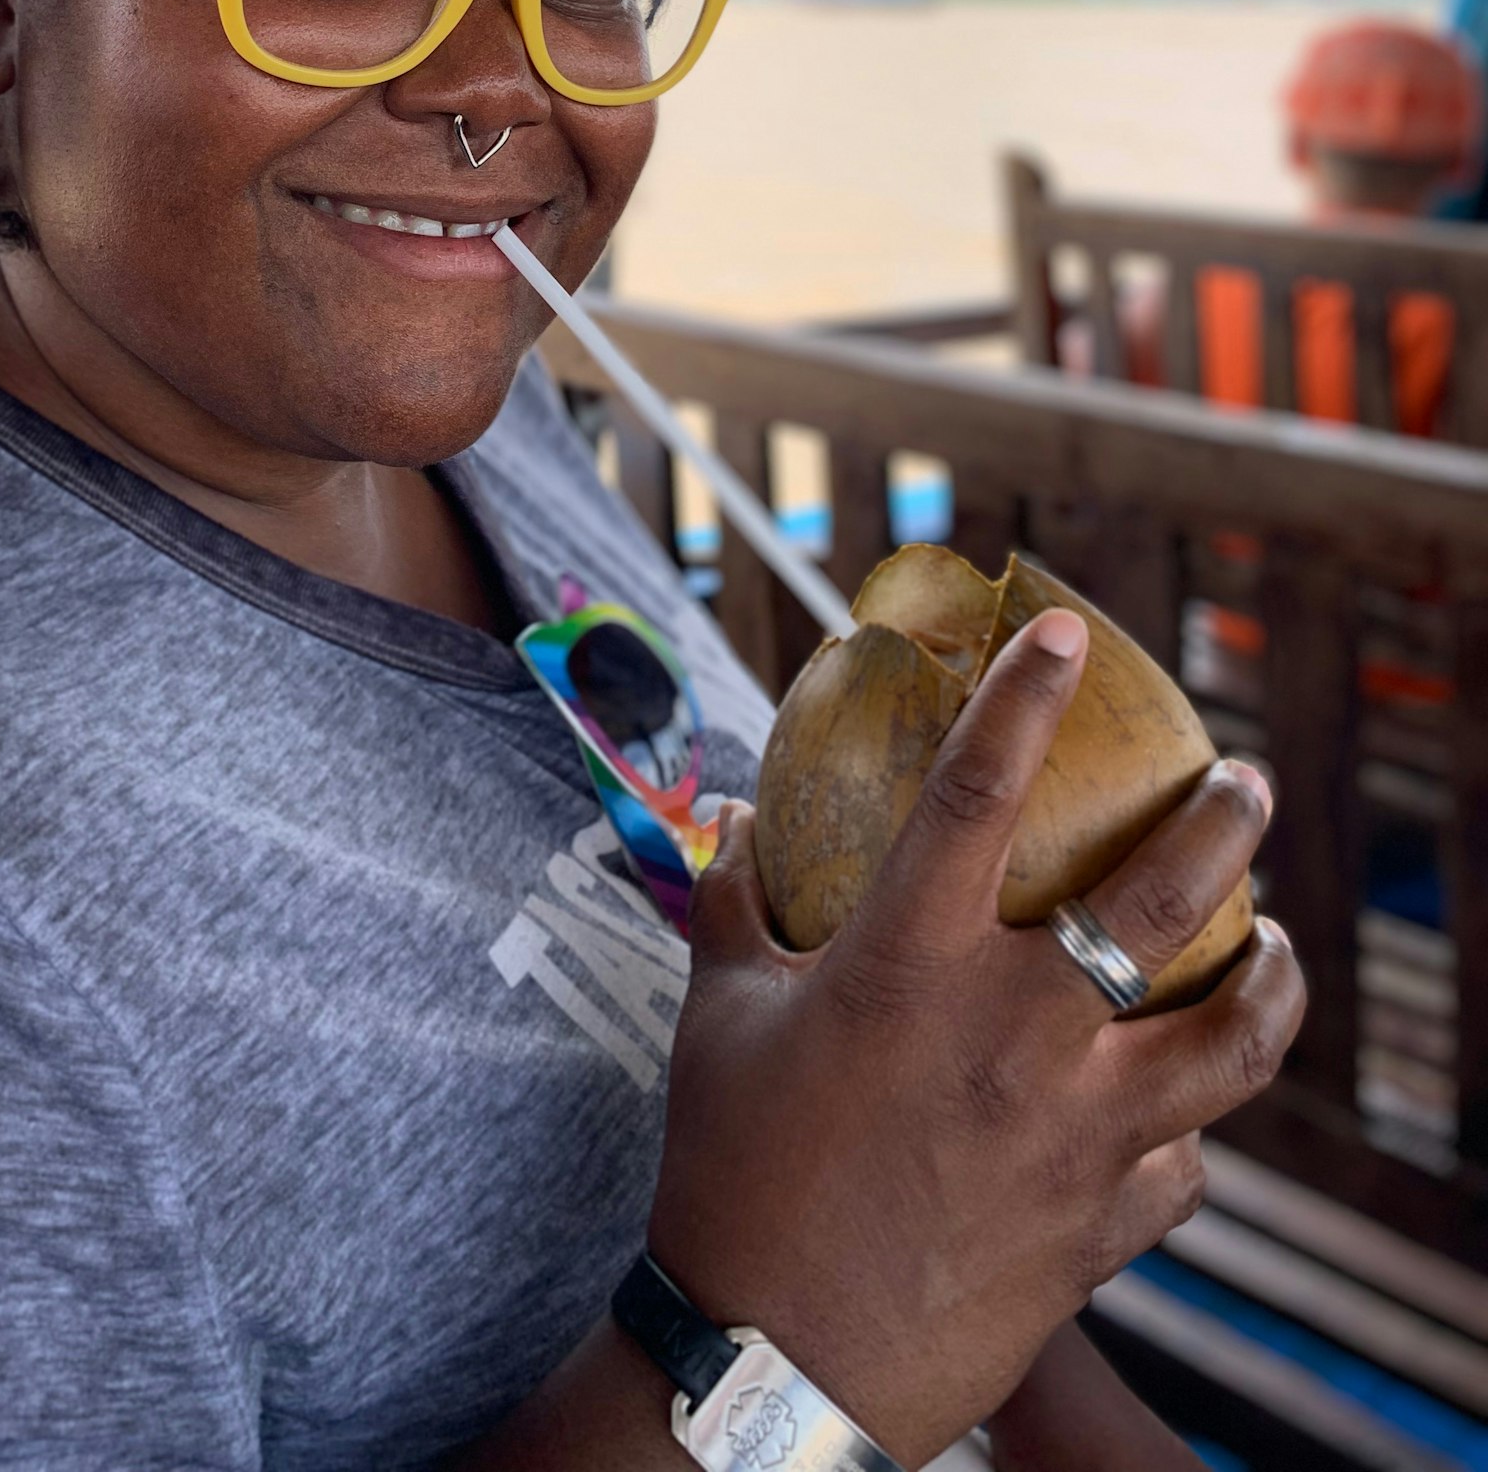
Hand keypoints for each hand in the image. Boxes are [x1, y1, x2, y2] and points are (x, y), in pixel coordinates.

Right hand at [646, 608, 1303, 1470]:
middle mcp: (1017, 1033)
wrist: (775, 1366)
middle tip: (1244, 780)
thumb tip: (732, 818)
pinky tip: (1181, 1112)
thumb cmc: (734, 1179)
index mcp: (912, 966)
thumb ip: (731, 906)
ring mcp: (1080, 1132)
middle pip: (1162, 896)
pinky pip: (1186, 1165)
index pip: (979, 793)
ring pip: (1232, 1036)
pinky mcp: (1108, 1223)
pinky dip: (1189, 1131)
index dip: (1025, 697)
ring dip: (1272, 975)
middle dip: (1224, 819)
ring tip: (1281, 943)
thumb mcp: (717, 1022)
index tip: (1067, 632)